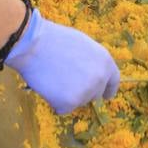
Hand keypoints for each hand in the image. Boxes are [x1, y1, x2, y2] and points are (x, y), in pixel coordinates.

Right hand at [5, 9, 119, 114]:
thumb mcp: (84, 45)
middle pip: (94, 94)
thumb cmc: (55, 40)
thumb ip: (92, 62)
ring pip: (78, 102)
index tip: (104, 96)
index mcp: (106, 62)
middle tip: (65, 80)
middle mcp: (100, 78)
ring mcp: (86, 92)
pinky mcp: (70, 103)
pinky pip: (62, 108)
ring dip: (67, 96)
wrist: (34, 44)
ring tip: (54, 77)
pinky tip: (48, 85)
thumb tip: (92, 74)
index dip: (108, 89)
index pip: (113, 82)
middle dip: (82, 91)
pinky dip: (54, 101)